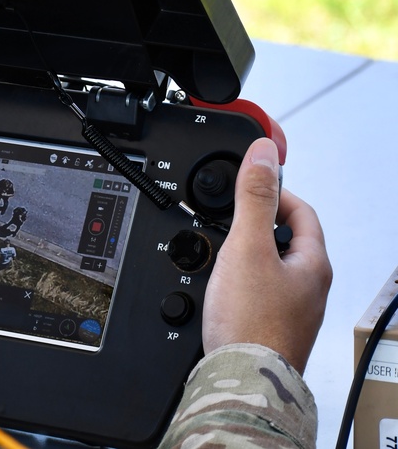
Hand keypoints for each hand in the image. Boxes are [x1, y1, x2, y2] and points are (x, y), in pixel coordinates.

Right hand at [202, 137, 331, 373]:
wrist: (242, 380)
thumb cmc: (251, 323)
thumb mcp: (247, 247)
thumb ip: (253, 197)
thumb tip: (264, 152)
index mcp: (312, 264)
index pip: (301, 212)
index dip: (275, 192)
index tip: (250, 186)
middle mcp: (308, 288)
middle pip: (286, 240)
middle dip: (257, 224)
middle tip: (229, 219)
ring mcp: (291, 311)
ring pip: (271, 269)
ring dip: (247, 255)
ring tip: (220, 253)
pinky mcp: (270, 329)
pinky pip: (258, 294)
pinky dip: (240, 283)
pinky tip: (220, 290)